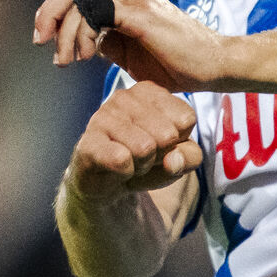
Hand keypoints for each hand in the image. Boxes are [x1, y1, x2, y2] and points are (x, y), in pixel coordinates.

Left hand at [34, 0, 224, 89]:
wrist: (214, 68)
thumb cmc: (177, 66)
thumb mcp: (129, 53)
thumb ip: (107, 41)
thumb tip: (84, 40)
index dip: (54, 9)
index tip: (43, 39)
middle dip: (49, 12)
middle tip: (41, 41)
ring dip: (66, 30)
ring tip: (68, 60)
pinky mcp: (141, 11)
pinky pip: (98, 11)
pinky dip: (83, 32)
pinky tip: (87, 55)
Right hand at [65, 82, 202, 198]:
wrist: (105, 185)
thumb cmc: (145, 162)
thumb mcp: (179, 159)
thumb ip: (190, 156)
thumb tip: (173, 159)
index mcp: (149, 91)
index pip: (186, 118)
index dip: (180, 141)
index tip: (163, 145)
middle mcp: (124, 97)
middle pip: (167, 135)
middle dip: (161, 155)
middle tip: (144, 157)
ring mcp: (102, 116)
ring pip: (145, 149)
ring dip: (143, 166)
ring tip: (130, 162)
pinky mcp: (87, 142)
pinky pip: (122, 160)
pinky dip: (126, 174)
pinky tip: (115, 169)